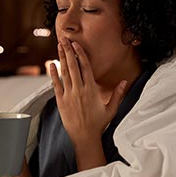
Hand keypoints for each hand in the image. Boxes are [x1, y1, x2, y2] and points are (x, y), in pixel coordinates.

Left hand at [49, 37, 126, 168]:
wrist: (84, 137)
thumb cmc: (98, 123)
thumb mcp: (111, 109)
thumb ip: (118, 94)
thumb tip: (124, 81)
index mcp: (92, 89)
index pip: (85, 67)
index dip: (80, 54)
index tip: (76, 44)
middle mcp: (80, 90)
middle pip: (73, 65)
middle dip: (68, 50)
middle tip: (64, 38)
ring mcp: (69, 95)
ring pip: (64, 72)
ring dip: (61, 58)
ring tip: (59, 46)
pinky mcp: (61, 101)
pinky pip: (56, 84)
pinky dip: (53, 74)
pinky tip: (51, 64)